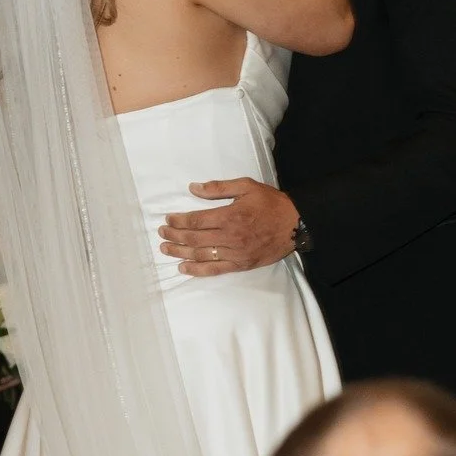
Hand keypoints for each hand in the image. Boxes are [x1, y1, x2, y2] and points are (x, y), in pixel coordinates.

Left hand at [160, 179, 299, 275]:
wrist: (294, 224)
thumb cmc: (270, 202)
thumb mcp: (246, 186)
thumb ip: (219, 187)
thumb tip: (193, 188)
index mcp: (230, 215)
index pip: (196, 220)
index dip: (179, 221)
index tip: (167, 220)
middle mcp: (229, 236)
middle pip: (194, 239)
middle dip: (174, 236)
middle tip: (161, 234)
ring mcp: (235, 253)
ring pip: (201, 255)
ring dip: (180, 252)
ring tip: (166, 249)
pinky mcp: (240, 265)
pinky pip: (214, 270)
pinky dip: (197, 270)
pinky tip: (184, 267)